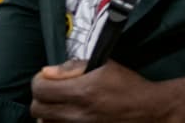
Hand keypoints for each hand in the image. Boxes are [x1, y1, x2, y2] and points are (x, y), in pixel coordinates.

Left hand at [30, 59, 174, 121]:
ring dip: (48, 112)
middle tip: (53, 91)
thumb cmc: (128, 86)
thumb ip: (74, 67)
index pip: (40, 88)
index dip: (40, 80)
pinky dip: (57, 122)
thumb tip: (48, 71)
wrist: (148, 111)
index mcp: (82, 91)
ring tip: (61, 105)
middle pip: (36, 108)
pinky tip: (68, 116)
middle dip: (41, 96)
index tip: (48, 77)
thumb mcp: (105, 66)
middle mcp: (76, 114)